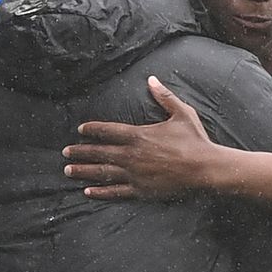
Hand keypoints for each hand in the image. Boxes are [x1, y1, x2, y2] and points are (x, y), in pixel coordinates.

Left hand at [62, 76, 217, 199]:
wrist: (205, 169)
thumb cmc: (195, 140)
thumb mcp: (181, 113)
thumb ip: (164, 96)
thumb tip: (151, 79)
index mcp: (138, 135)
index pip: (107, 130)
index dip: (91, 130)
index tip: (80, 130)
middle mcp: (131, 155)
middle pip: (99, 152)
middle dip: (80, 152)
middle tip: (65, 153)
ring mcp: (134, 174)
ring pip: (102, 172)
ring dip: (83, 171)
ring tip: (68, 171)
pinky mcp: (141, 191)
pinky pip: (115, 191)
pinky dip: (100, 191)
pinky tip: (87, 191)